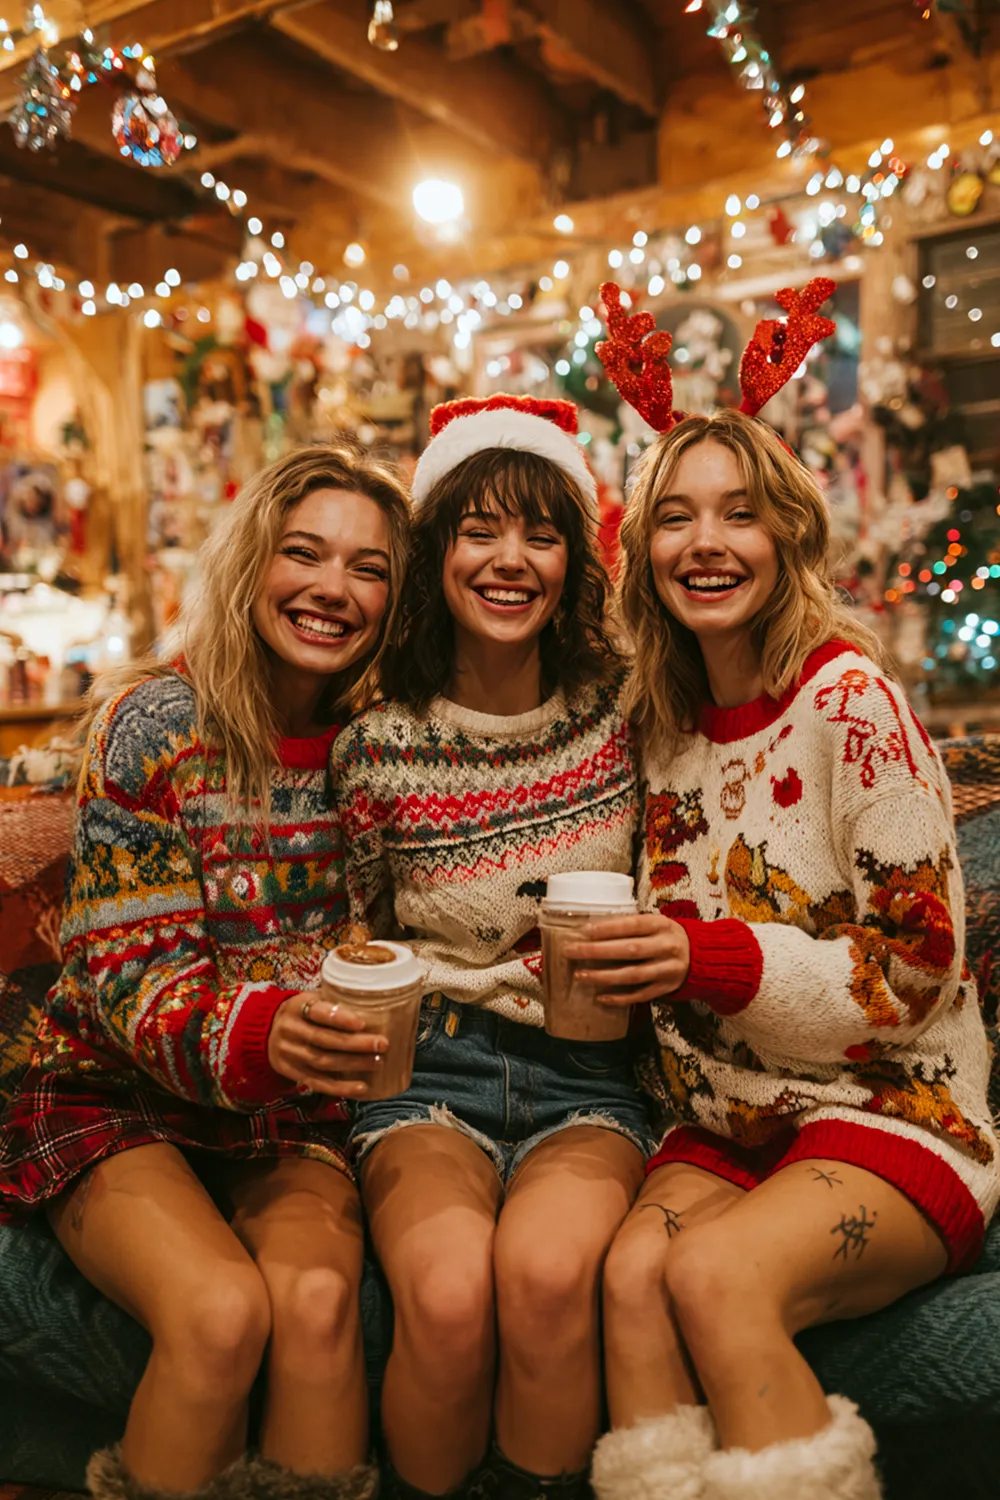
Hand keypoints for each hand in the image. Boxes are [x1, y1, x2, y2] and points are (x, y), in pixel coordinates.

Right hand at [267, 991, 387, 1098]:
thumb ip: (332, 1002)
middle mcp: (289, 1031)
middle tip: (382, 1044)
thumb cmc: (301, 1013)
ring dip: (353, 1064)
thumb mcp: (310, 999)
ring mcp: (289, 1054)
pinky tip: (361, 1087)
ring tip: (377, 1061)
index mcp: (295, 1007)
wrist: (265, 1031)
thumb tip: (374, 1003)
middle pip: (324, 1040)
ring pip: (323, 1062)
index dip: (340, 1019)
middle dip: (356, 1044)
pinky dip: (340, 1087)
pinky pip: (317, 1083)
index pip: (318, 1012)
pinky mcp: (291, 1072)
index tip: (362, 1023)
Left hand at [565, 913, 690, 1005]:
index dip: (607, 928)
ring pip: (632, 975)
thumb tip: (592, 929)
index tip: (583, 931)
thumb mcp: (656, 924)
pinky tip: (600, 997)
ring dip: (603, 976)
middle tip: (571, 952)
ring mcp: (668, 969)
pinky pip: (640, 995)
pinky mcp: (666, 988)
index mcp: (662, 925)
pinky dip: (619, 998)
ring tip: (580, 975)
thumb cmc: (667, 936)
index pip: (632, 925)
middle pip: (629, 950)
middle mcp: (666, 947)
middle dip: (597, 951)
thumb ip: (632, 926)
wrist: (702, 957)